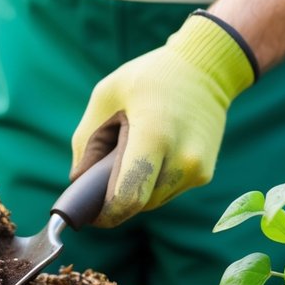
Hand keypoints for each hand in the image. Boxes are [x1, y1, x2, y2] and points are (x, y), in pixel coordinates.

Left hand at [70, 12, 256, 226]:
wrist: (205, 69)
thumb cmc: (148, 77)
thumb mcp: (105, 96)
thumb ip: (86, 143)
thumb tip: (79, 182)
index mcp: (155, 136)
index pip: (128, 197)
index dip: (105, 214)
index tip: (88, 214)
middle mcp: (182, 158)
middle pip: (138, 204)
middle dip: (114, 201)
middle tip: (97, 183)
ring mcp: (197, 169)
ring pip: (153, 201)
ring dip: (133, 191)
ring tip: (125, 158)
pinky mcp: (204, 174)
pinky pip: (167, 191)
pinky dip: (151, 184)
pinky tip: (146, 158)